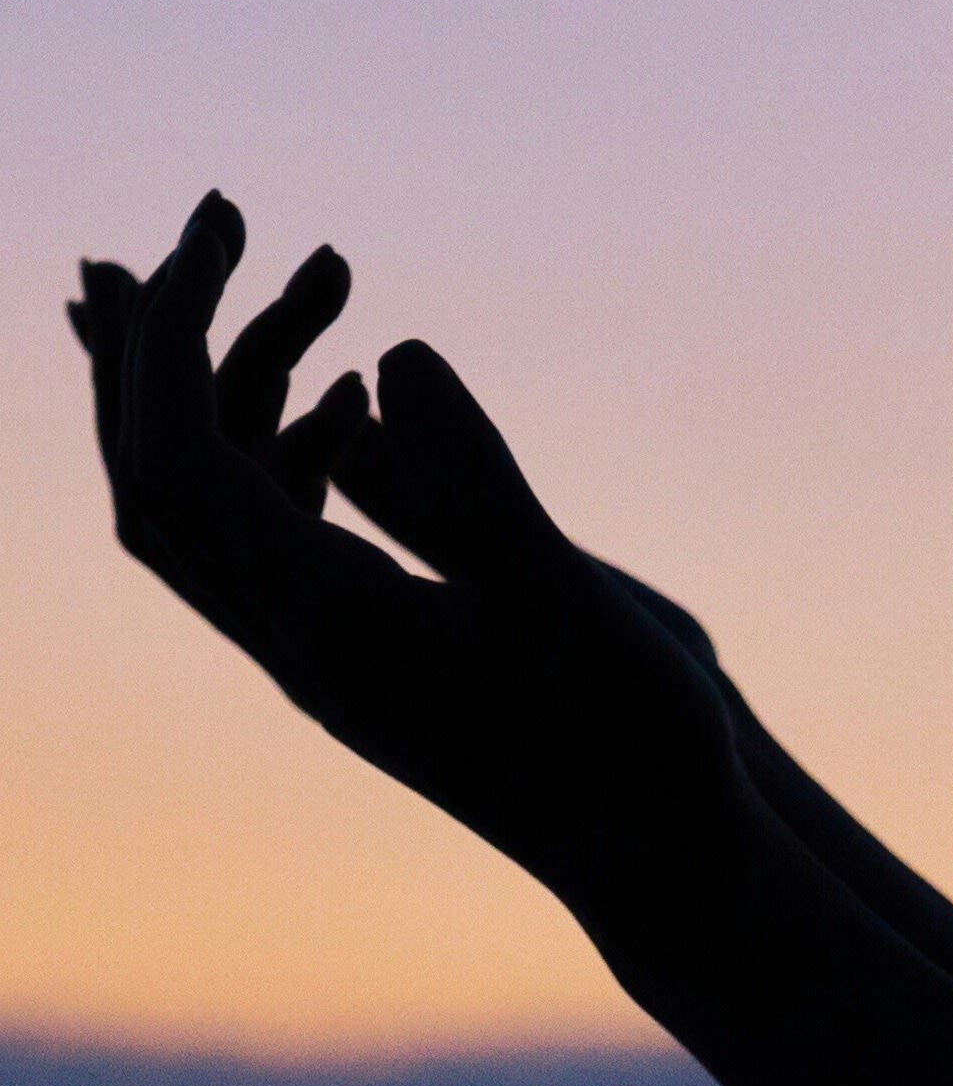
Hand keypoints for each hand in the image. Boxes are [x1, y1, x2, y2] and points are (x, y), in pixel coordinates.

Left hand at [72, 193, 750, 920]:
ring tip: (316, 281)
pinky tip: (355, 407)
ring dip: (239, 381)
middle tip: (208, 222)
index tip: (219, 225)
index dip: (176, 328)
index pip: (181, 455)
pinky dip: (287, 448)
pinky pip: (280, 542)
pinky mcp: (370, 660)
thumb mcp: (567, 597)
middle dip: (163, 340)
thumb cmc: (633, 742)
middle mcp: (298, 642)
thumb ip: (478, 482)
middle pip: (155, 476)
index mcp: (325, 624)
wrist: (664, 863)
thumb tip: (395, 361)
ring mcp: (328, 656)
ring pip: (215, 504)